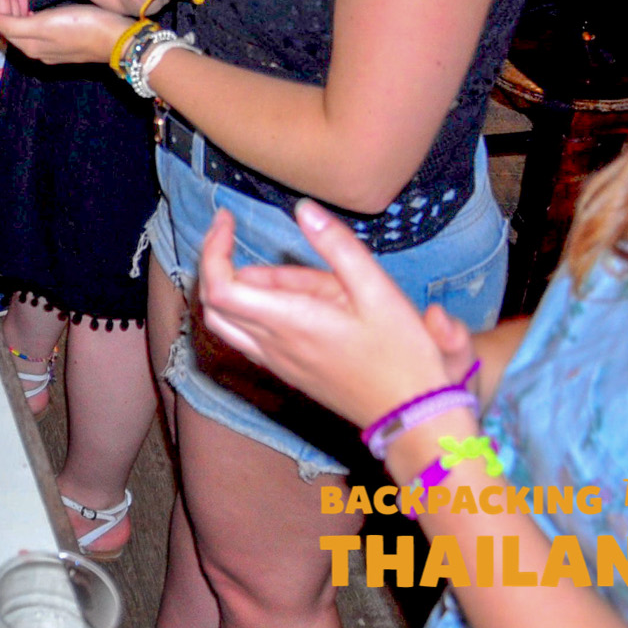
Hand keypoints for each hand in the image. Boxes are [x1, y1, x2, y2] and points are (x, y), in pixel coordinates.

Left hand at [0, 0, 133, 67]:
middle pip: (9, 17)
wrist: (118, 40)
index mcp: (28, 44)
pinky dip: (27, 6)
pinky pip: (33, 21)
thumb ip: (13, 24)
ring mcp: (47, 44)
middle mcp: (34, 47)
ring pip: (20, 19)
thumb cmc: (83, 27)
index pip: (2, 16)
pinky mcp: (59, 40)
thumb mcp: (44, 24)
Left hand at [196, 202, 461, 428]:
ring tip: (271, 266)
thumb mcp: (378, 290)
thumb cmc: (401, 354)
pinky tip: (281, 296)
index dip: (213, 249)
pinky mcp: (287, 373)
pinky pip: (247, 339)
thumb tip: (302, 209)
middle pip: (213, 303)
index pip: (219, 286)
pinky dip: (246, 311)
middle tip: (230, 234)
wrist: (413, 417)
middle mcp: (272, 345)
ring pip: (227, 323)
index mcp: (288, 321)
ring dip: (228, 288)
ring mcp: (276, 363)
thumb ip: (337, 247)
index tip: (227, 220)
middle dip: (213, 263)